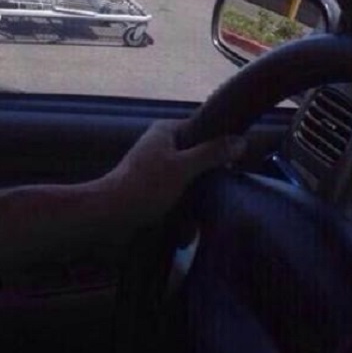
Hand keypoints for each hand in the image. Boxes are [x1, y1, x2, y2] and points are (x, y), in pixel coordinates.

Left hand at [98, 119, 244, 226]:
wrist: (110, 213)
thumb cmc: (146, 185)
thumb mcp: (183, 168)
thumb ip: (211, 154)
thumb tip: (240, 141)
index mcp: (166, 130)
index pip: (202, 127)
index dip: (219, 143)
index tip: (235, 162)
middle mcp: (161, 143)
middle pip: (197, 153)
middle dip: (209, 174)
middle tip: (223, 188)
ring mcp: (156, 165)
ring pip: (189, 176)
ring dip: (197, 194)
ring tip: (206, 210)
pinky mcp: (153, 186)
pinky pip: (178, 191)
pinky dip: (185, 205)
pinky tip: (190, 224)